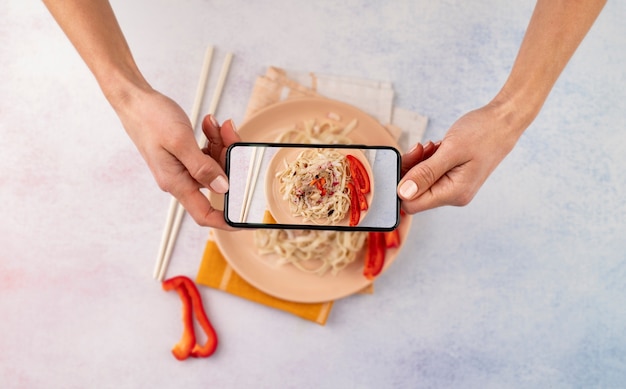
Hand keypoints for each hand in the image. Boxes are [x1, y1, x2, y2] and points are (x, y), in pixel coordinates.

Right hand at [116, 88, 239, 227]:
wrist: (134, 101)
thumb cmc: (150, 118)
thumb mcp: (180, 141)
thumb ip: (202, 167)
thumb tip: (222, 188)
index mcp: (176, 182)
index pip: (204, 214)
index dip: (226, 220)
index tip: (246, 221)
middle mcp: (180, 179)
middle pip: (217, 182)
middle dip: (230, 161)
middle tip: (232, 136)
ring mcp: (183, 168)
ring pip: (215, 165)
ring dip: (222, 145)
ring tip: (219, 126)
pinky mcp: (185, 156)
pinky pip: (208, 154)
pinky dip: (213, 140)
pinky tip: (210, 125)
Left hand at [397, 103, 519, 212]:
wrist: (503, 122)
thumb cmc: (483, 133)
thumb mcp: (451, 150)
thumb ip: (426, 173)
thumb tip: (403, 193)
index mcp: (454, 194)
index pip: (413, 204)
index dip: (401, 185)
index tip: (407, 162)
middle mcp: (454, 195)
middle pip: (414, 192)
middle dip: (411, 169)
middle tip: (419, 149)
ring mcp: (453, 187)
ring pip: (420, 181)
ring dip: (419, 162)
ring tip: (431, 146)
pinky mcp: (452, 177)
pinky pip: (430, 173)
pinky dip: (427, 159)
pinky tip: (436, 147)